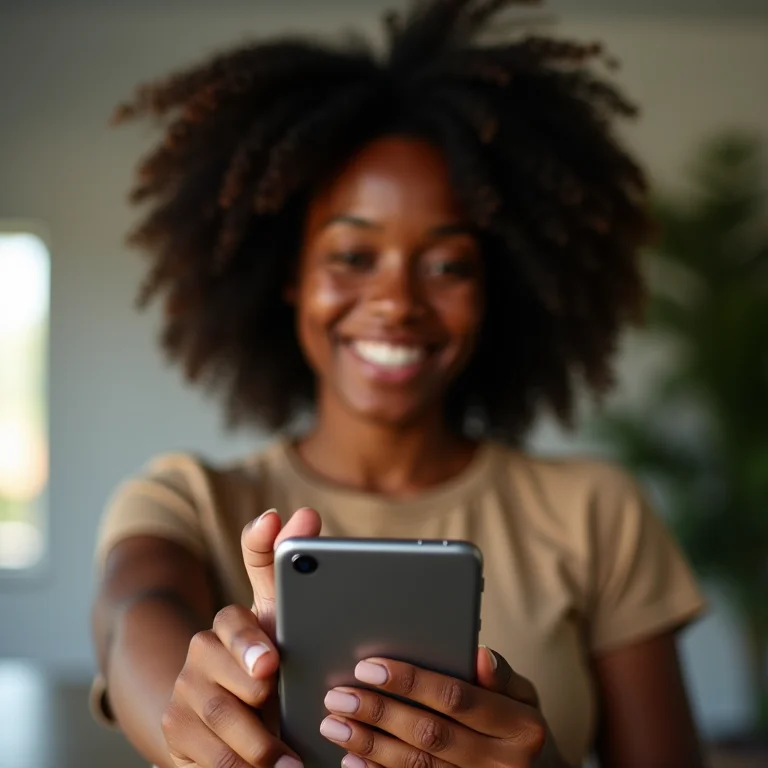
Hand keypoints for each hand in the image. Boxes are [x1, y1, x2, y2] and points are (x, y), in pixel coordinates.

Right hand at [162, 507, 321, 767]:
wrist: (219, 705)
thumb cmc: (263, 650)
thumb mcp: (277, 610)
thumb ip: (281, 563)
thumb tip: (299, 512)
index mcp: (227, 626)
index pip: (233, 627)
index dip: (250, 646)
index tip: (271, 663)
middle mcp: (198, 658)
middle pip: (218, 686)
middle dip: (251, 710)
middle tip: (281, 733)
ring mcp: (182, 700)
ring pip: (208, 725)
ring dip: (249, 750)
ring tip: (287, 767)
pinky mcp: (173, 739)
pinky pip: (197, 761)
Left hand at [320, 646, 567, 767]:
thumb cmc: (517, 726)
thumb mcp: (523, 696)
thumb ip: (501, 675)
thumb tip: (480, 655)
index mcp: (520, 727)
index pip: (455, 698)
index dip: (410, 681)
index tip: (367, 668)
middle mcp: (503, 764)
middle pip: (430, 734)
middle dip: (379, 713)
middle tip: (338, 695)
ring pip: (417, 767)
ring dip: (369, 745)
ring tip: (334, 724)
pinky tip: (351, 762)